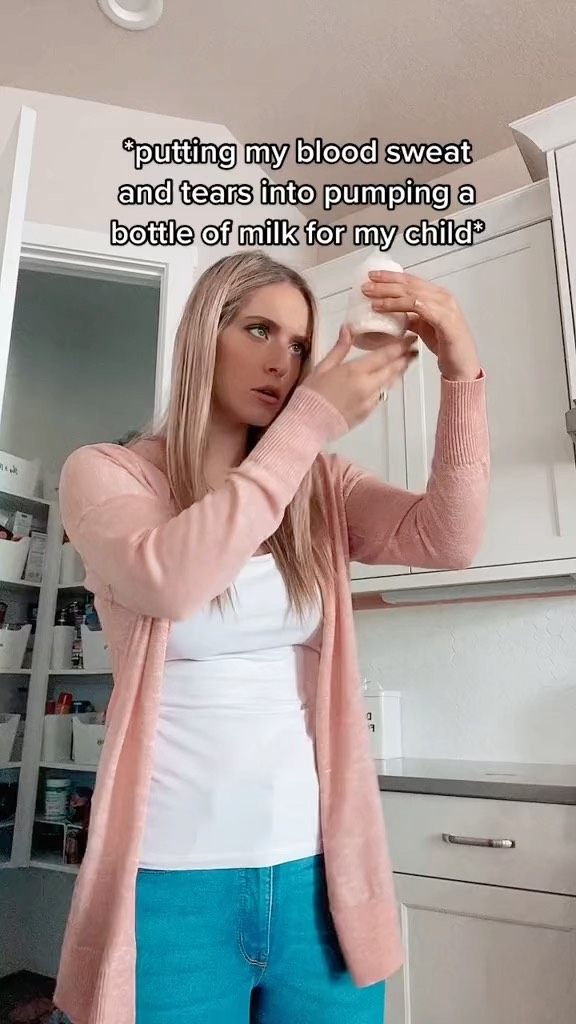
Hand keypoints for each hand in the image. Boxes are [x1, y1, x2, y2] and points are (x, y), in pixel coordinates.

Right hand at [301, 324, 416, 430]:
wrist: (308, 423)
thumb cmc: (311, 393)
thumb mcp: (323, 366)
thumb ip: (339, 348)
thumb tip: (348, 328)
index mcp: (355, 371)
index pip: (385, 355)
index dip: (400, 346)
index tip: (411, 338)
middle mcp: (367, 386)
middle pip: (392, 369)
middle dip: (405, 358)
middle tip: (414, 350)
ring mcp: (370, 401)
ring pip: (389, 383)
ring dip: (398, 372)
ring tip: (405, 362)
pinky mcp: (368, 413)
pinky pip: (381, 396)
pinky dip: (385, 386)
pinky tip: (386, 381)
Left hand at [362, 270, 480, 381]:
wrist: (462, 366)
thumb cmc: (447, 347)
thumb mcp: (424, 328)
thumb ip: (411, 317)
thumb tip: (391, 313)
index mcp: (438, 297)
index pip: (412, 281)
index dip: (391, 277)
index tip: (373, 276)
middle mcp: (443, 298)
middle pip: (410, 284)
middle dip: (386, 283)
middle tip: (367, 284)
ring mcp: (445, 307)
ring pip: (413, 294)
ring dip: (390, 295)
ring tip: (372, 297)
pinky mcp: (445, 320)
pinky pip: (420, 308)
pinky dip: (401, 306)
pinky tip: (387, 307)